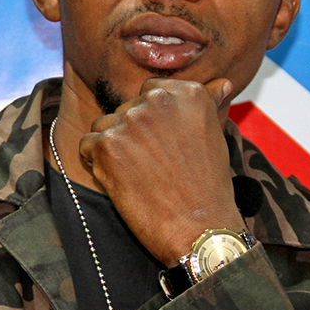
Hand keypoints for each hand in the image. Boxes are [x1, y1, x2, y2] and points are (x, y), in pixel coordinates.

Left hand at [76, 78, 245, 265]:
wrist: (198, 227)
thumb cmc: (208, 186)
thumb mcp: (215, 136)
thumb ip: (209, 104)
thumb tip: (222, 82)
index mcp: (186, 92)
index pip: (149, 92)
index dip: (150, 121)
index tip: (162, 145)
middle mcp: (157, 99)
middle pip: (125, 109)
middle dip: (131, 136)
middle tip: (153, 167)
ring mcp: (130, 120)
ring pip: (103, 125)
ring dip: (112, 148)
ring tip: (137, 175)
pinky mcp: (107, 144)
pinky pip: (87, 146)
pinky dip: (97, 164)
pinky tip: (121, 181)